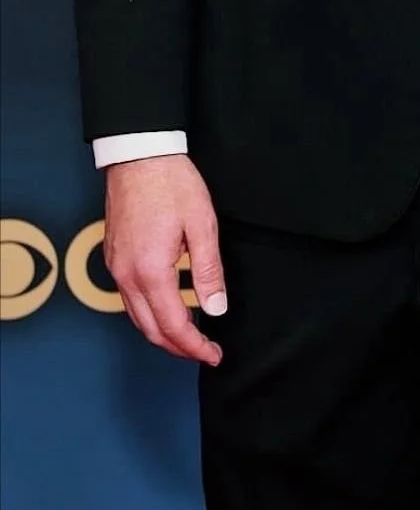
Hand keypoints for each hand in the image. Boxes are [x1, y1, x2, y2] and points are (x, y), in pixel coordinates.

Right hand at [103, 153, 225, 364]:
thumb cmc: (171, 183)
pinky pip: (129, 298)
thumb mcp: (202, 225)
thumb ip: (208, 271)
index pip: (173, 325)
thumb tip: (216, 309)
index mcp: (151, 270)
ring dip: (162, 333)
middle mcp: (127, 275)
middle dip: (178, 348)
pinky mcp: (114, 257)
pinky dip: (149, 312)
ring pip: (137, 317)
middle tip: (205, 352)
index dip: (195, 347)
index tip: (213, 355)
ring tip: (190, 336)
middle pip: (150, 330)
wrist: (138, 154)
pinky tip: (168, 306)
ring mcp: (116, 267)